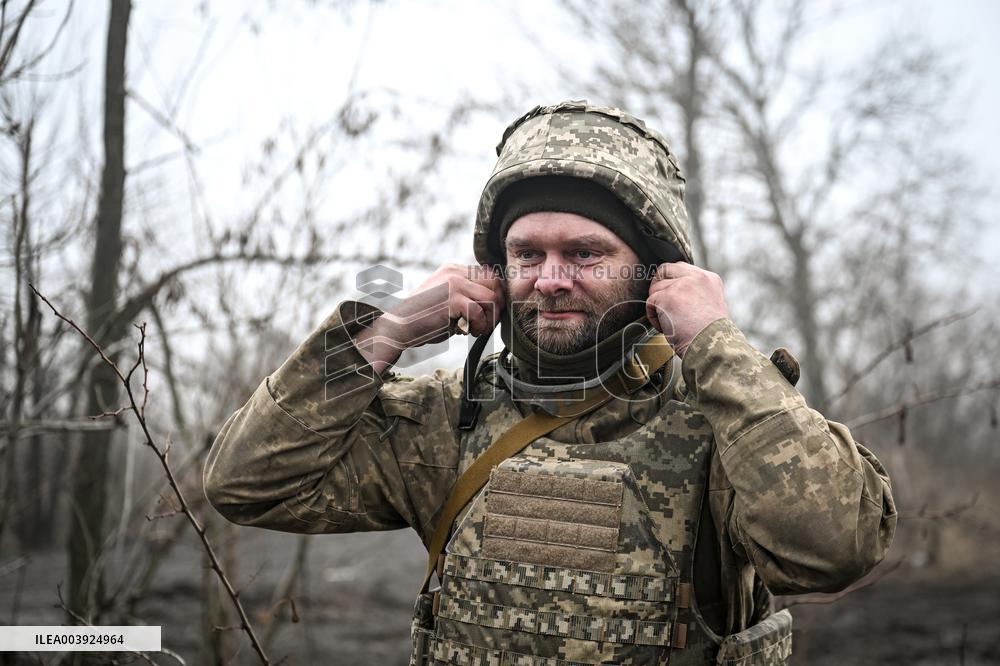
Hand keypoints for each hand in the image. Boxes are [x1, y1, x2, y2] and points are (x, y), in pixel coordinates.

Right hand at [353, 264, 504, 373]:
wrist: (399, 326)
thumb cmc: (424, 318)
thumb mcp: (447, 298)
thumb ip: (467, 294)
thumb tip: (497, 303)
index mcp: (453, 269)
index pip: (489, 275)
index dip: (495, 295)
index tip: (490, 313)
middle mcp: (455, 272)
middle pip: (495, 283)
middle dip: (497, 306)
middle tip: (487, 323)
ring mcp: (454, 283)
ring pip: (491, 298)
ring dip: (489, 318)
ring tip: (478, 329)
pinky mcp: (452, 299)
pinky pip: (479, 312)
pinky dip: (479, 326)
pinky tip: (469, 332)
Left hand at [645, 262, 729, 357]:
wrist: (711, 346)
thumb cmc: (710, 334)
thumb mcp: (710, 305)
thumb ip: (695, 292)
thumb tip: (673, 291)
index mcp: (710, 279)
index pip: (681, 268)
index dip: (671, 281)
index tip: (670, 296)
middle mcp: (697, 277)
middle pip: (665, 270)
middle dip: (659, 286)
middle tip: (661, 305)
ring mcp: (681, 285)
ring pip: (655, 288)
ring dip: (657, 306)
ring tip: (670, 322)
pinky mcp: (668, 296)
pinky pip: (650, 302)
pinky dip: (654, 317)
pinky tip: (666, 327)